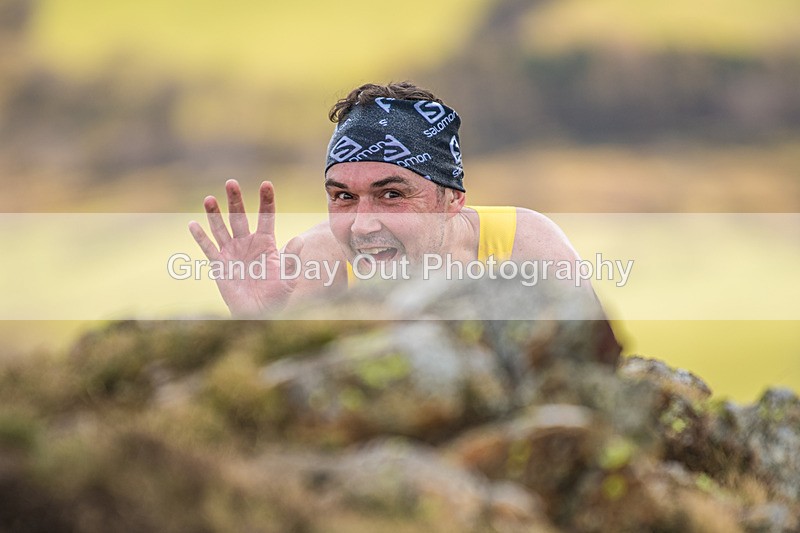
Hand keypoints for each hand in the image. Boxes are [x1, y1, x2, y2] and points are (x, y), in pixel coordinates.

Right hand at [189, 179, 302, 316]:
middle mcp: (247, 243)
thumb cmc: (276, 296)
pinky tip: (193, 224)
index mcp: (266, 243)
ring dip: (214, 214)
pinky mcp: (220, 264)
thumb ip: (291, 259)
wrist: (258, 314)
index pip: (266, 217)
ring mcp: (232, 252)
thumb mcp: (288, 279)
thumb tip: (298, 240)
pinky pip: (208, 248)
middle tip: (231, 182)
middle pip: (240, 216)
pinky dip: (200, 237)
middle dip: (235, 200)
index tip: (266, 184)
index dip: (266, 200)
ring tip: (209, 198)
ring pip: (221, 228)